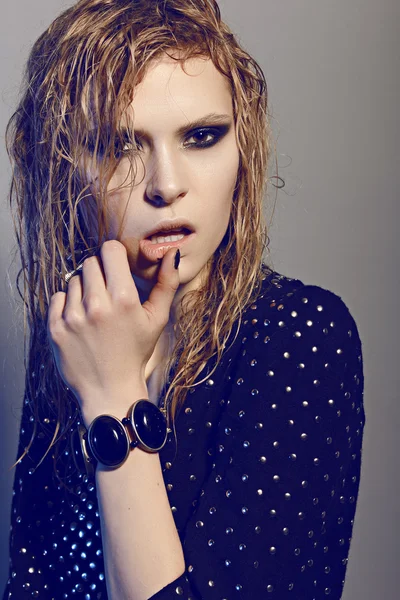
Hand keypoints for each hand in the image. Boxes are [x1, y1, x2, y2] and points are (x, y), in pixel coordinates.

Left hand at [47, 241, 179, 419]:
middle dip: (101, 273)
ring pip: (74, 279)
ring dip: (84, 290)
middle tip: (108, 294)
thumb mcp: (157, 319)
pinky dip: (67, 304)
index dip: (115, 256)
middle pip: (91, 262)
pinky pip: (58, 297)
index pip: (110, 250)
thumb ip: (166, 283)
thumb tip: (171, 252)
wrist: (110, 390)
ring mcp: (73, 317)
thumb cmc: (136, 353)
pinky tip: (81, 321)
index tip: (118, 268)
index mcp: (124, 299)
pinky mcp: (55, 328)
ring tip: (95, 312)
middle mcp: (96, 305)